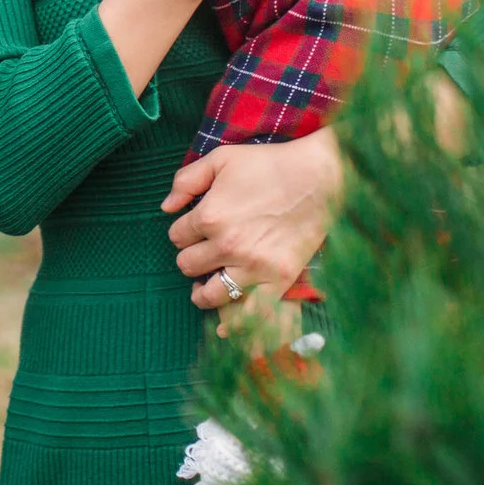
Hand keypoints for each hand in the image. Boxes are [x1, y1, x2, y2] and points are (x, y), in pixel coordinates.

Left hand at [167, 127, 342, 328]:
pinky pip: (249, 313)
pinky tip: (225, 325)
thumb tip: (165, 208)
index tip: (194, 229)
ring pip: (209, 295)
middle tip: (202, 253)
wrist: (318, 177)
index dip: (183, 232)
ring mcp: (253, 267)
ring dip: (201, 292)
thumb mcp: (221, 159)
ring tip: (204, 287)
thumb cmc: (268, 165)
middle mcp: (227, 246)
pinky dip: (234, 323)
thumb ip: (186, 180)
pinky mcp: (278, 280)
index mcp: (209, 216)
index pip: (177, 236)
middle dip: (190, 258)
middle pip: (187, 266)